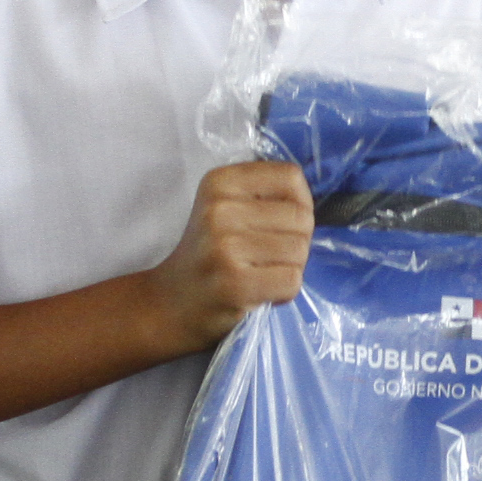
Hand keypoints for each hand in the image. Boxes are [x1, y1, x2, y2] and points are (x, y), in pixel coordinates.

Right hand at [146, 160, 313, 350]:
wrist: (170, 303)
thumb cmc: (208, 253)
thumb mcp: (224, 208)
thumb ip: (264, 196)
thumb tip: (311, 203)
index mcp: (220, 181)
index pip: (290, 177)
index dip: (300, 202)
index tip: (282, 224)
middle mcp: (220, 209)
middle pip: (301, 217)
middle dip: (298, 242)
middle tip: (270, 257)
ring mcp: (225, 246)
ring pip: (300, 250)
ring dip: (291, 269)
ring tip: (263, 274)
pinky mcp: (234, 282)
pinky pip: (291, 281)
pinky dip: (284, 292)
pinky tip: (262, 292)